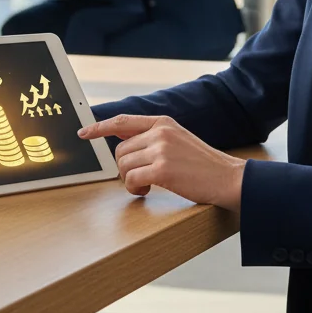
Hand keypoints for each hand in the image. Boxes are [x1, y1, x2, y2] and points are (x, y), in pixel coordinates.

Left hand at [78, 115, 243, 209]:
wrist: (227, 177)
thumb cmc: (203, 165)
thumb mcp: (178, 140)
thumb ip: (153, 138)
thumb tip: (124, 143)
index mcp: (163, 122)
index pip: (123, 121)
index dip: (100, 127)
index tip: (84, 133)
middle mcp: (160, 132)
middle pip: (120, 151)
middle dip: (125, 169)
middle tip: (141, 179)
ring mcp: (161, 149)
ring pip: (123, 166)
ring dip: (130, 181)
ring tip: (147, 185)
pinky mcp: (162, 169)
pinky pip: (132, 179)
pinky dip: (135, 189)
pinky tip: (148, 190)